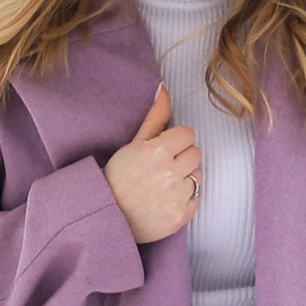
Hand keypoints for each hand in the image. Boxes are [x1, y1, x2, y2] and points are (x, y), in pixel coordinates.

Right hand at [106, 83, 202, 245]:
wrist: (108, 215)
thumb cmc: (118, 176)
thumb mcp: (133, 144)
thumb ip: (155, 117)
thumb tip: (164, 88)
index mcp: (158, 151)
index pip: (188, 134)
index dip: (176, 141)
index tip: (163, 149)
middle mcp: (170, 173)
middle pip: (196, 154)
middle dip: (182, 158)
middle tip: (162, 167)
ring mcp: (176, 197)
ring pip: (198, 176)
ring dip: (185, 179)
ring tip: (162, 185)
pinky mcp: (180, 217)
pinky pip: (196, 199)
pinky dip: (185, 199)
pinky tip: (166, 200)